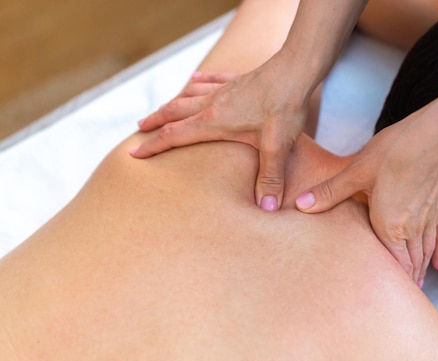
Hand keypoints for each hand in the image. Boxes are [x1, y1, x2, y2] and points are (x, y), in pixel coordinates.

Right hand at [130, 57, 310, 210]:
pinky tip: (193, 80)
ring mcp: (225, 89)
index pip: (175, 135)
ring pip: (188, 96)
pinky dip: (198, 83)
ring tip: (161, 110)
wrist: (296, 69)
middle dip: (155, 122)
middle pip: (174, 112)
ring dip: (171, 104)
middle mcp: (213, 103)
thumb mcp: (277, 146)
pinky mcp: (238, 80)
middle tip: (139, 129)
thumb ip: (270, 177)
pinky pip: (211, 81)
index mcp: (214, 120)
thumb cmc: (285, 106)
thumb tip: (266, 208)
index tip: (134, 153)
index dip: (153, 145)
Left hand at [295, 113, 437, 286]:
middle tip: (397, 297)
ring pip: (425, 254)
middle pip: (409, 263)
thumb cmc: (396, 151)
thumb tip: (301, 205)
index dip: (386, 281)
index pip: (389, 263)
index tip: (381, 297)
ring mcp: (430, 220)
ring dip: (419, 271)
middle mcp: (412, 229)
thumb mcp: (356, 171)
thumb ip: (330, 192)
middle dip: (403, 280)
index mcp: (389, 225)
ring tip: (415, 286)